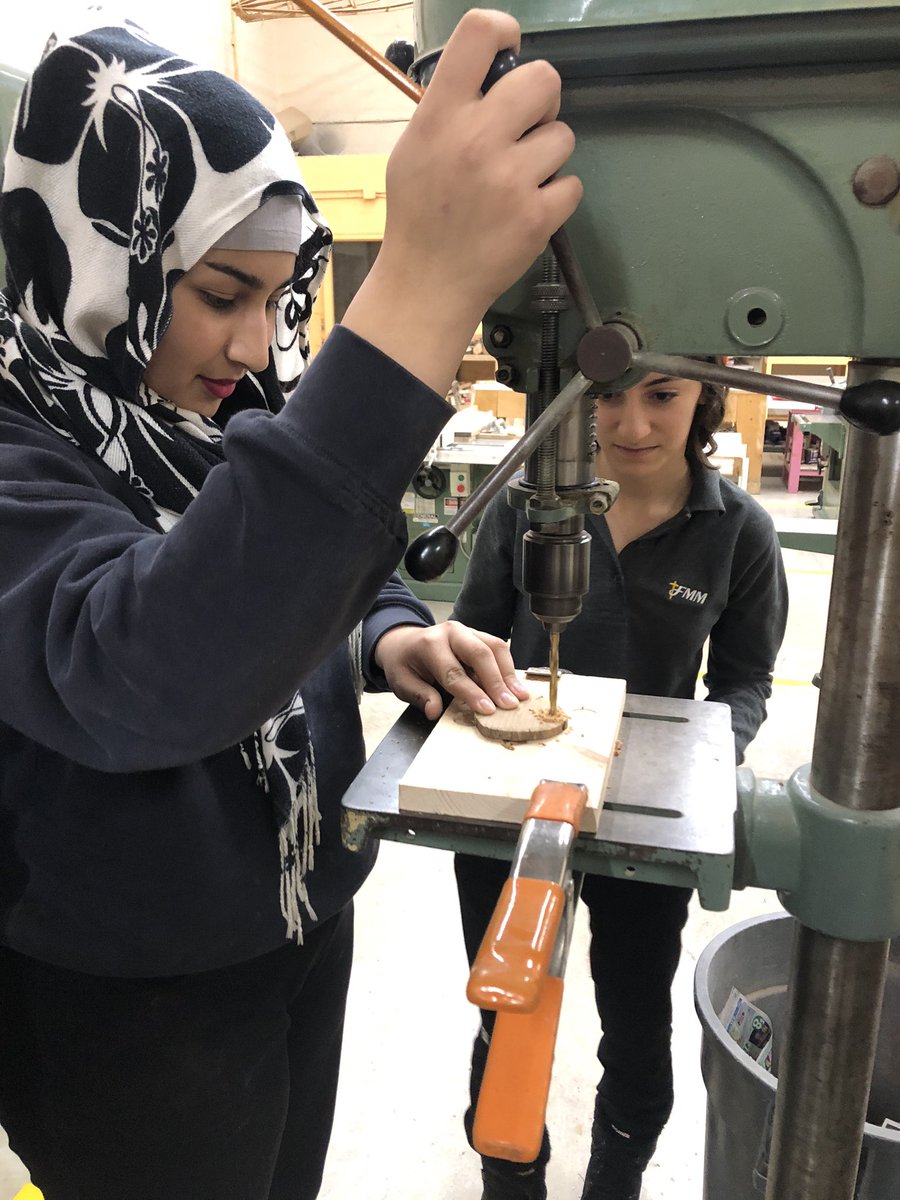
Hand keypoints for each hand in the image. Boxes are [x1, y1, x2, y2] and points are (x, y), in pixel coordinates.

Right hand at [343, 9, 582, 393]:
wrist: (427, 285)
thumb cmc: (420, 216)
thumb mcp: (414, 148)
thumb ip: (450, 108)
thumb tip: (493, 79)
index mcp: (441, 115)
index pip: (481, 33)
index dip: (504, 32)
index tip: (509, 51)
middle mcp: (477, 139)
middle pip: (544, 78)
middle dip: (541, 101)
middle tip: (524, 127)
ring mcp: (510, 180)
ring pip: (563, 136)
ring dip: (547, 156)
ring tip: (517, 180)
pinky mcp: (537, 216)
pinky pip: (571, 184)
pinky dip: (555, 197)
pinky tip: (527, 210)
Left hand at [373, 620, 529, 720]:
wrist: (404, 643)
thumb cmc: (404, 664)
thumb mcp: (401, 682)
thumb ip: (419, 695)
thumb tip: (434, 711)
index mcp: (429, 644)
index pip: (454, 671)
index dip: (471, 692)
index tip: (488, 710)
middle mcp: (451, 632)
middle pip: (480, 654)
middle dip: (496, 681)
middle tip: (509, 704)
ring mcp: (467, 630)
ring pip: (494, 647)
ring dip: (508, 673)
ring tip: (520, 696)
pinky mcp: (478, 634)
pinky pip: (498, 647)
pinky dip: (509, 667)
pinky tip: (515, 685)